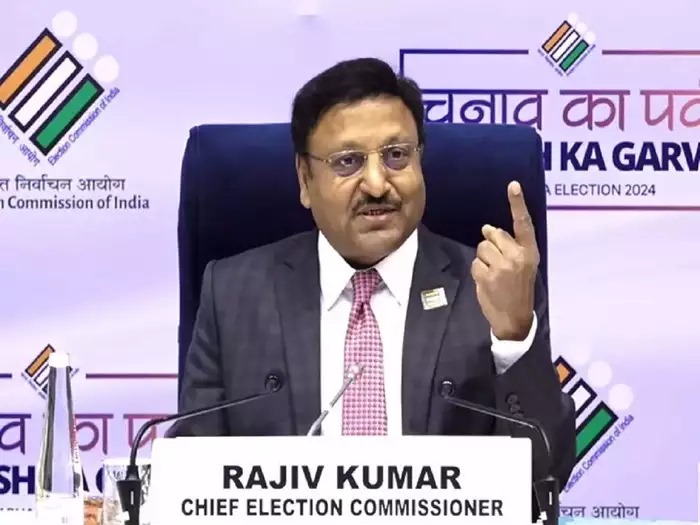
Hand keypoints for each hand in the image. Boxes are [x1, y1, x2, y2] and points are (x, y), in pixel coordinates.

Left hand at [471, 181, 538, 339]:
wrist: (515, 318)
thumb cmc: (519, 289)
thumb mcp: (523, 266)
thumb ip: (509, 246)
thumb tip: (487, 228)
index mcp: (530, 252)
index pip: (523, 224)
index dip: (517, 204)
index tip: (513, 185)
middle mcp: (517, 256)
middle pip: (493, 234)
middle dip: (491, 245)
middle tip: (499, 264)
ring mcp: (501, 266)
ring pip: (481, 248)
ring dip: (483, 259)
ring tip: (494, 274)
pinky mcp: (486, 276)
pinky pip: (475, 263)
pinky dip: (478, 271)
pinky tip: (488, 282)